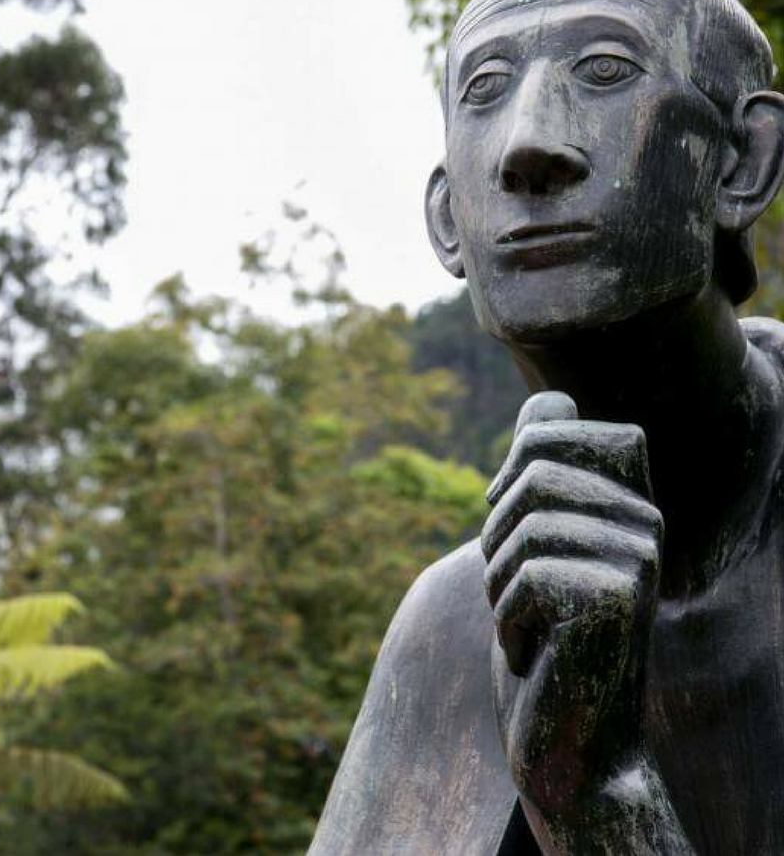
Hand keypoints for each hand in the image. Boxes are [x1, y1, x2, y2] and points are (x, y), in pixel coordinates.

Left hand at [482, 391, 661, 820]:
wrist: (568, 742)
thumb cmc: (544, 639)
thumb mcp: (533, 549)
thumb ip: (539, 476)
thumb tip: (551, 401)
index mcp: (624, 499)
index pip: (553, 426)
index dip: (511, 468)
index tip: (508, 518)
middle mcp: (645, 521)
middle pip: (532, 474)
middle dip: (497, 535)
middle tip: (513, 589)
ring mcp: (639, 558)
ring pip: (524, 528)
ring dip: (499, 585)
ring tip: (523, 624)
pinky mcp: (621, 598)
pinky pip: (526, 578)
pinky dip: (509, 623)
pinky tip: (535, 654)